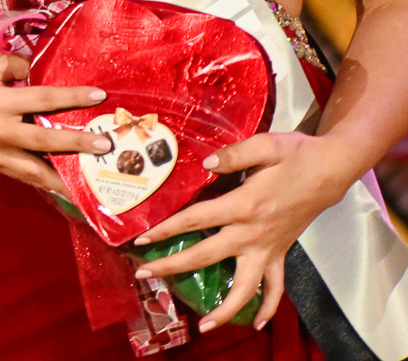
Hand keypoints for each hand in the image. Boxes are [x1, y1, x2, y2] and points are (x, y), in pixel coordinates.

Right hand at [0, 51, 108, 194]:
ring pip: (34, 170)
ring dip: (64, 176)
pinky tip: (64, 187)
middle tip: (105, 144)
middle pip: (43, 139)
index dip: (71, 97)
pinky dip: (44, 182)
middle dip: (76, 142)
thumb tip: (43, 74)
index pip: (41, 97)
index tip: (98, 95)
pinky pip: (22, 176)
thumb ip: (15, 67)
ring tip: (90, 183)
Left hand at [134, 131, 364, 332]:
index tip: (141, 239)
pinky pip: (276, 287)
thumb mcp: (265, 145)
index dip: (166, 229)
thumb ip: (234, 155)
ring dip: (225, 309)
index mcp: (244, 205)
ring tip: (205, 326)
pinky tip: (256, 323)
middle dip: (172, 266)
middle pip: (206, 256)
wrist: (330, 170)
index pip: (195, 220)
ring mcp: (268, 247)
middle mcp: (253, 233)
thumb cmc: (294, 155)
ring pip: (245, 287)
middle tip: (144, 274)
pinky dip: (268, 307)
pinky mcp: (281, 253)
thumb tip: (207, 162)